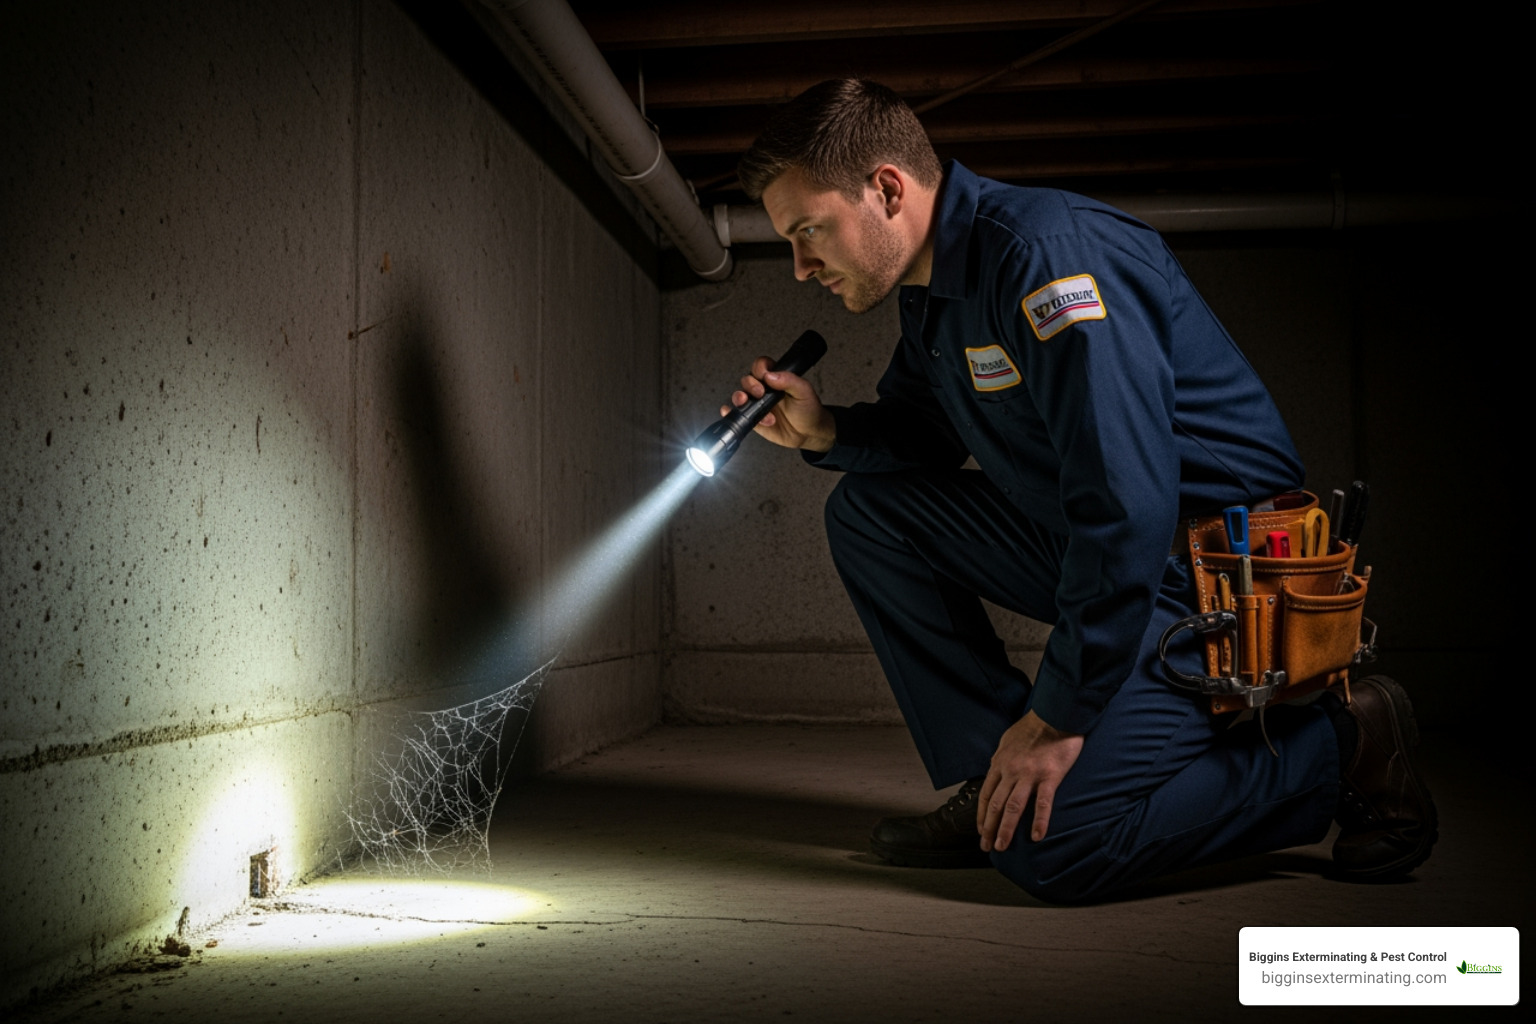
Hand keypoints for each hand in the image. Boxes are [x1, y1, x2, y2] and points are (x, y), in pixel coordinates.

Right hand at [723, 356, 835, 451]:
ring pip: (740, 396)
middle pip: (747, 380)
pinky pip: (737, 414)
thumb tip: (771, 375)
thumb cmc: (808, 410)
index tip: (766, 376)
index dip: (760, 369)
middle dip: (750, 385)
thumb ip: (789, 380)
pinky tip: (730, 412)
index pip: (761, 366)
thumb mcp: (804, 391)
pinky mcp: (753, 419)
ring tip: (746, 403)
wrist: (809, 433)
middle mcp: (764, 389)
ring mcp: (757, 404)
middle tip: (760, 393)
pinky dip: (730, 412)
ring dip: (740, 398)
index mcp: (776, 378)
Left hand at [977, 711, 1084, 851]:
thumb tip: (995, 768)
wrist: (1055, 713)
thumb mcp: (1007, 740)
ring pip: (1013, 807)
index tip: (981, 830)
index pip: (986, 794)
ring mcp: (1029, 774)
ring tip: (1002, 846)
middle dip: (989, 828)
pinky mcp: (1049, 776)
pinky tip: (1036, 837)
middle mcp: (1010, 771)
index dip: (982, 815)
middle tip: (987, 846)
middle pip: (996, 805)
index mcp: (1000, 763)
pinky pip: (1042, 803)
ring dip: (1005, 829)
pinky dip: (1038, 821)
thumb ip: (1002, 758)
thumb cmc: (1033, 726)